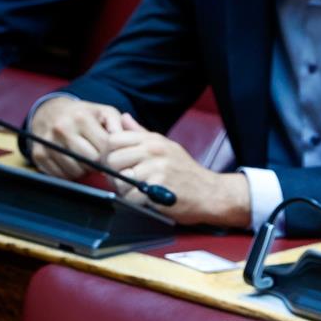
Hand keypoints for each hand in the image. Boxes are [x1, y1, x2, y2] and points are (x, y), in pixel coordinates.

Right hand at [29, 97, 123, 179]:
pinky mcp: (38, 154)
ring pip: (74, 171)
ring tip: (84, 159)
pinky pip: (59, 175)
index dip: (110, 155)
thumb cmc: (84, 115)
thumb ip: (118, 125)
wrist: (50, 111)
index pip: (103, 148)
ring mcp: (48, 142)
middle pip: (89, 162)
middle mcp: (62, 129)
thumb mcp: (104, 112)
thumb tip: (124, 141)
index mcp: (82, 118)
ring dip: (83, 170)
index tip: (110, 155)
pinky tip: (71, 162)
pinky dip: (68, 174)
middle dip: (97, 164)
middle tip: (97, 158)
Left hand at [103, 113, 250, 227]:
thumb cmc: (186, 172)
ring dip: (125, 189)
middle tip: (128, 181)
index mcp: (153, 140)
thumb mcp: (166, 146)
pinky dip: (136, 202)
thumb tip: (123, 118)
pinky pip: (131, 197)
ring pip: (120, 180)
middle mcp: (154, 151)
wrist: (211, 193)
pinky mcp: (159, 189)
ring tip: (140, 191)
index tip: (118, 164)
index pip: (113, 139)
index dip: (110, 153)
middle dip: (115, 173)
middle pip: (113, 160)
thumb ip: (141, 133)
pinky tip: (148, 200)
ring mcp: (157, 170)